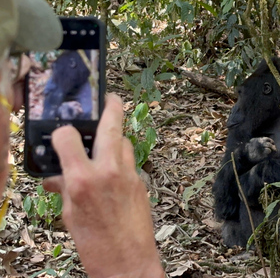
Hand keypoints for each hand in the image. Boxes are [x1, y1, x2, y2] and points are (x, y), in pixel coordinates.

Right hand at [43, 94, 163, 277]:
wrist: (129, 264)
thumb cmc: (96, 246)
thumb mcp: (70, 217)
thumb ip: (65, 190)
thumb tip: (57, 178)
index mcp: (84, 180)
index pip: (69, 137)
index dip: (62, 133)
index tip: (62, 135)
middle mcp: (109, 171)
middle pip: (112, 124)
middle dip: (111, 106)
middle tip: (110, 99)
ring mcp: (129, 175)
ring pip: (125, 141)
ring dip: (116, 139)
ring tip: (107, 144)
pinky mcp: (142, 183)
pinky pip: (131, 162)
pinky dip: (122, 161)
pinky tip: (115, 173)